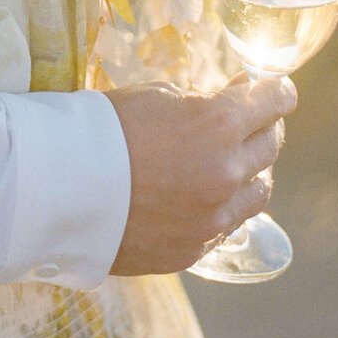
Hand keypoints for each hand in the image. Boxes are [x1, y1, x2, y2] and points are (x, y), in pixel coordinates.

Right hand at [105, 75, 295, 275]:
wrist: (60, 188)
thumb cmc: (102, 128)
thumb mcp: (154, 96)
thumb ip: (198, 103)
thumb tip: (227, 105)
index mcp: (219, 124)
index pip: (274, 101)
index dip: (276, 91)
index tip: (276, 89)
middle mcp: (228, 173)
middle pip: (271, 145)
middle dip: (262, 127)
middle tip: (248, 120)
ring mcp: (214, 217)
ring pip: (259, 191)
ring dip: (250, 171)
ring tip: (228, 162)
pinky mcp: (196, 249)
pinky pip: (226, 224)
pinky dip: (221, 206)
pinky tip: (200, 195)